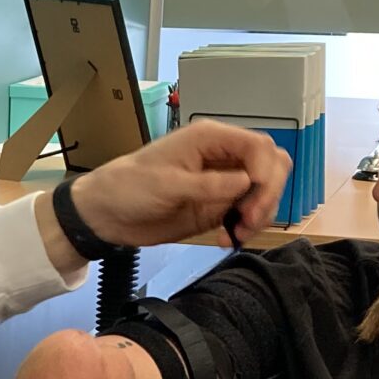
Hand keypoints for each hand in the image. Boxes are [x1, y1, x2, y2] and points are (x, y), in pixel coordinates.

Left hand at [72, 120, 290, 247]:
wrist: (108, 214)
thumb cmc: (129, 187)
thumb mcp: (167, 184)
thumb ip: (209, 184)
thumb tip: (248, 182)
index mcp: (210, 139)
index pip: (258, 146)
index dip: (266, 172)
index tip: (253, 203)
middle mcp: (222, 157)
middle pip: (270, 166)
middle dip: (268, 194)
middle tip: (248, 221)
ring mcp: (223, 182)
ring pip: (264, 191)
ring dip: (260, 214)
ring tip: (237, 234)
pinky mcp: (218, 206)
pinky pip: (248, 213)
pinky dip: (247, 227)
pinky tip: (229, 238)